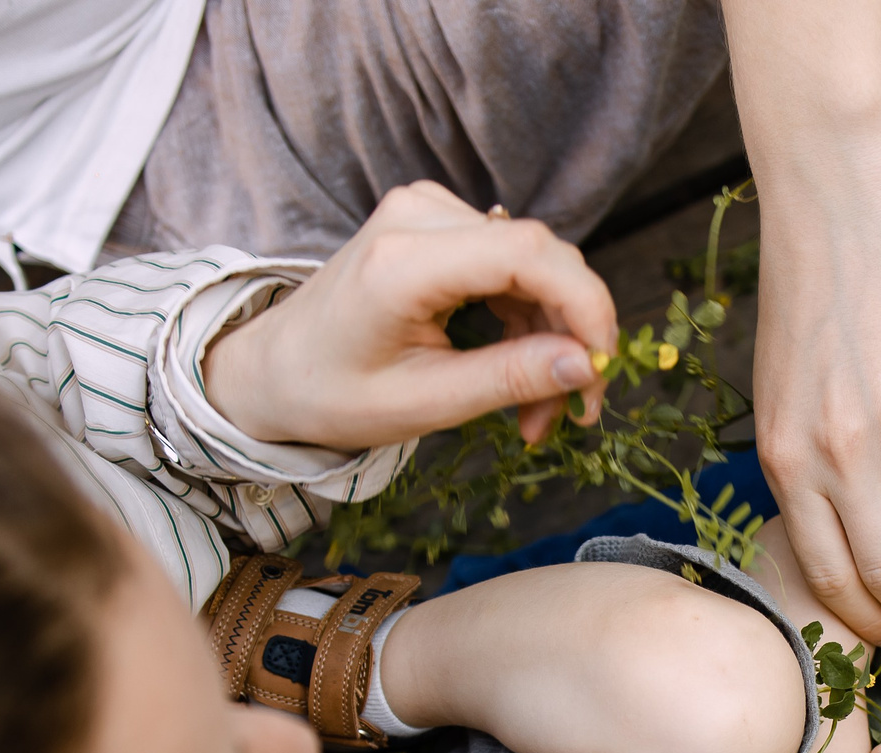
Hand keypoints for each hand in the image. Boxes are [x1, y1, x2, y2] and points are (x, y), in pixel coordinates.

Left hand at [202, 181, 615, 450]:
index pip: (528, 253)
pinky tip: (521, 372)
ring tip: (538, 413)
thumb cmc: (333, 392)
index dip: (586, 305)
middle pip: (540, 256)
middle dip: (572, 336)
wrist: (275, 370)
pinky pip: (511, 265)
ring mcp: (426, 211)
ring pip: (534, 265)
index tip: (605, 370)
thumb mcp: (424, 404)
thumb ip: (509, 380)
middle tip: (577, 412)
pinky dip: (528, 322)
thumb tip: (587, 366)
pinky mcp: (436, 223)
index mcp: (403, 261)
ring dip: (551, 339)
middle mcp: (417, 215)